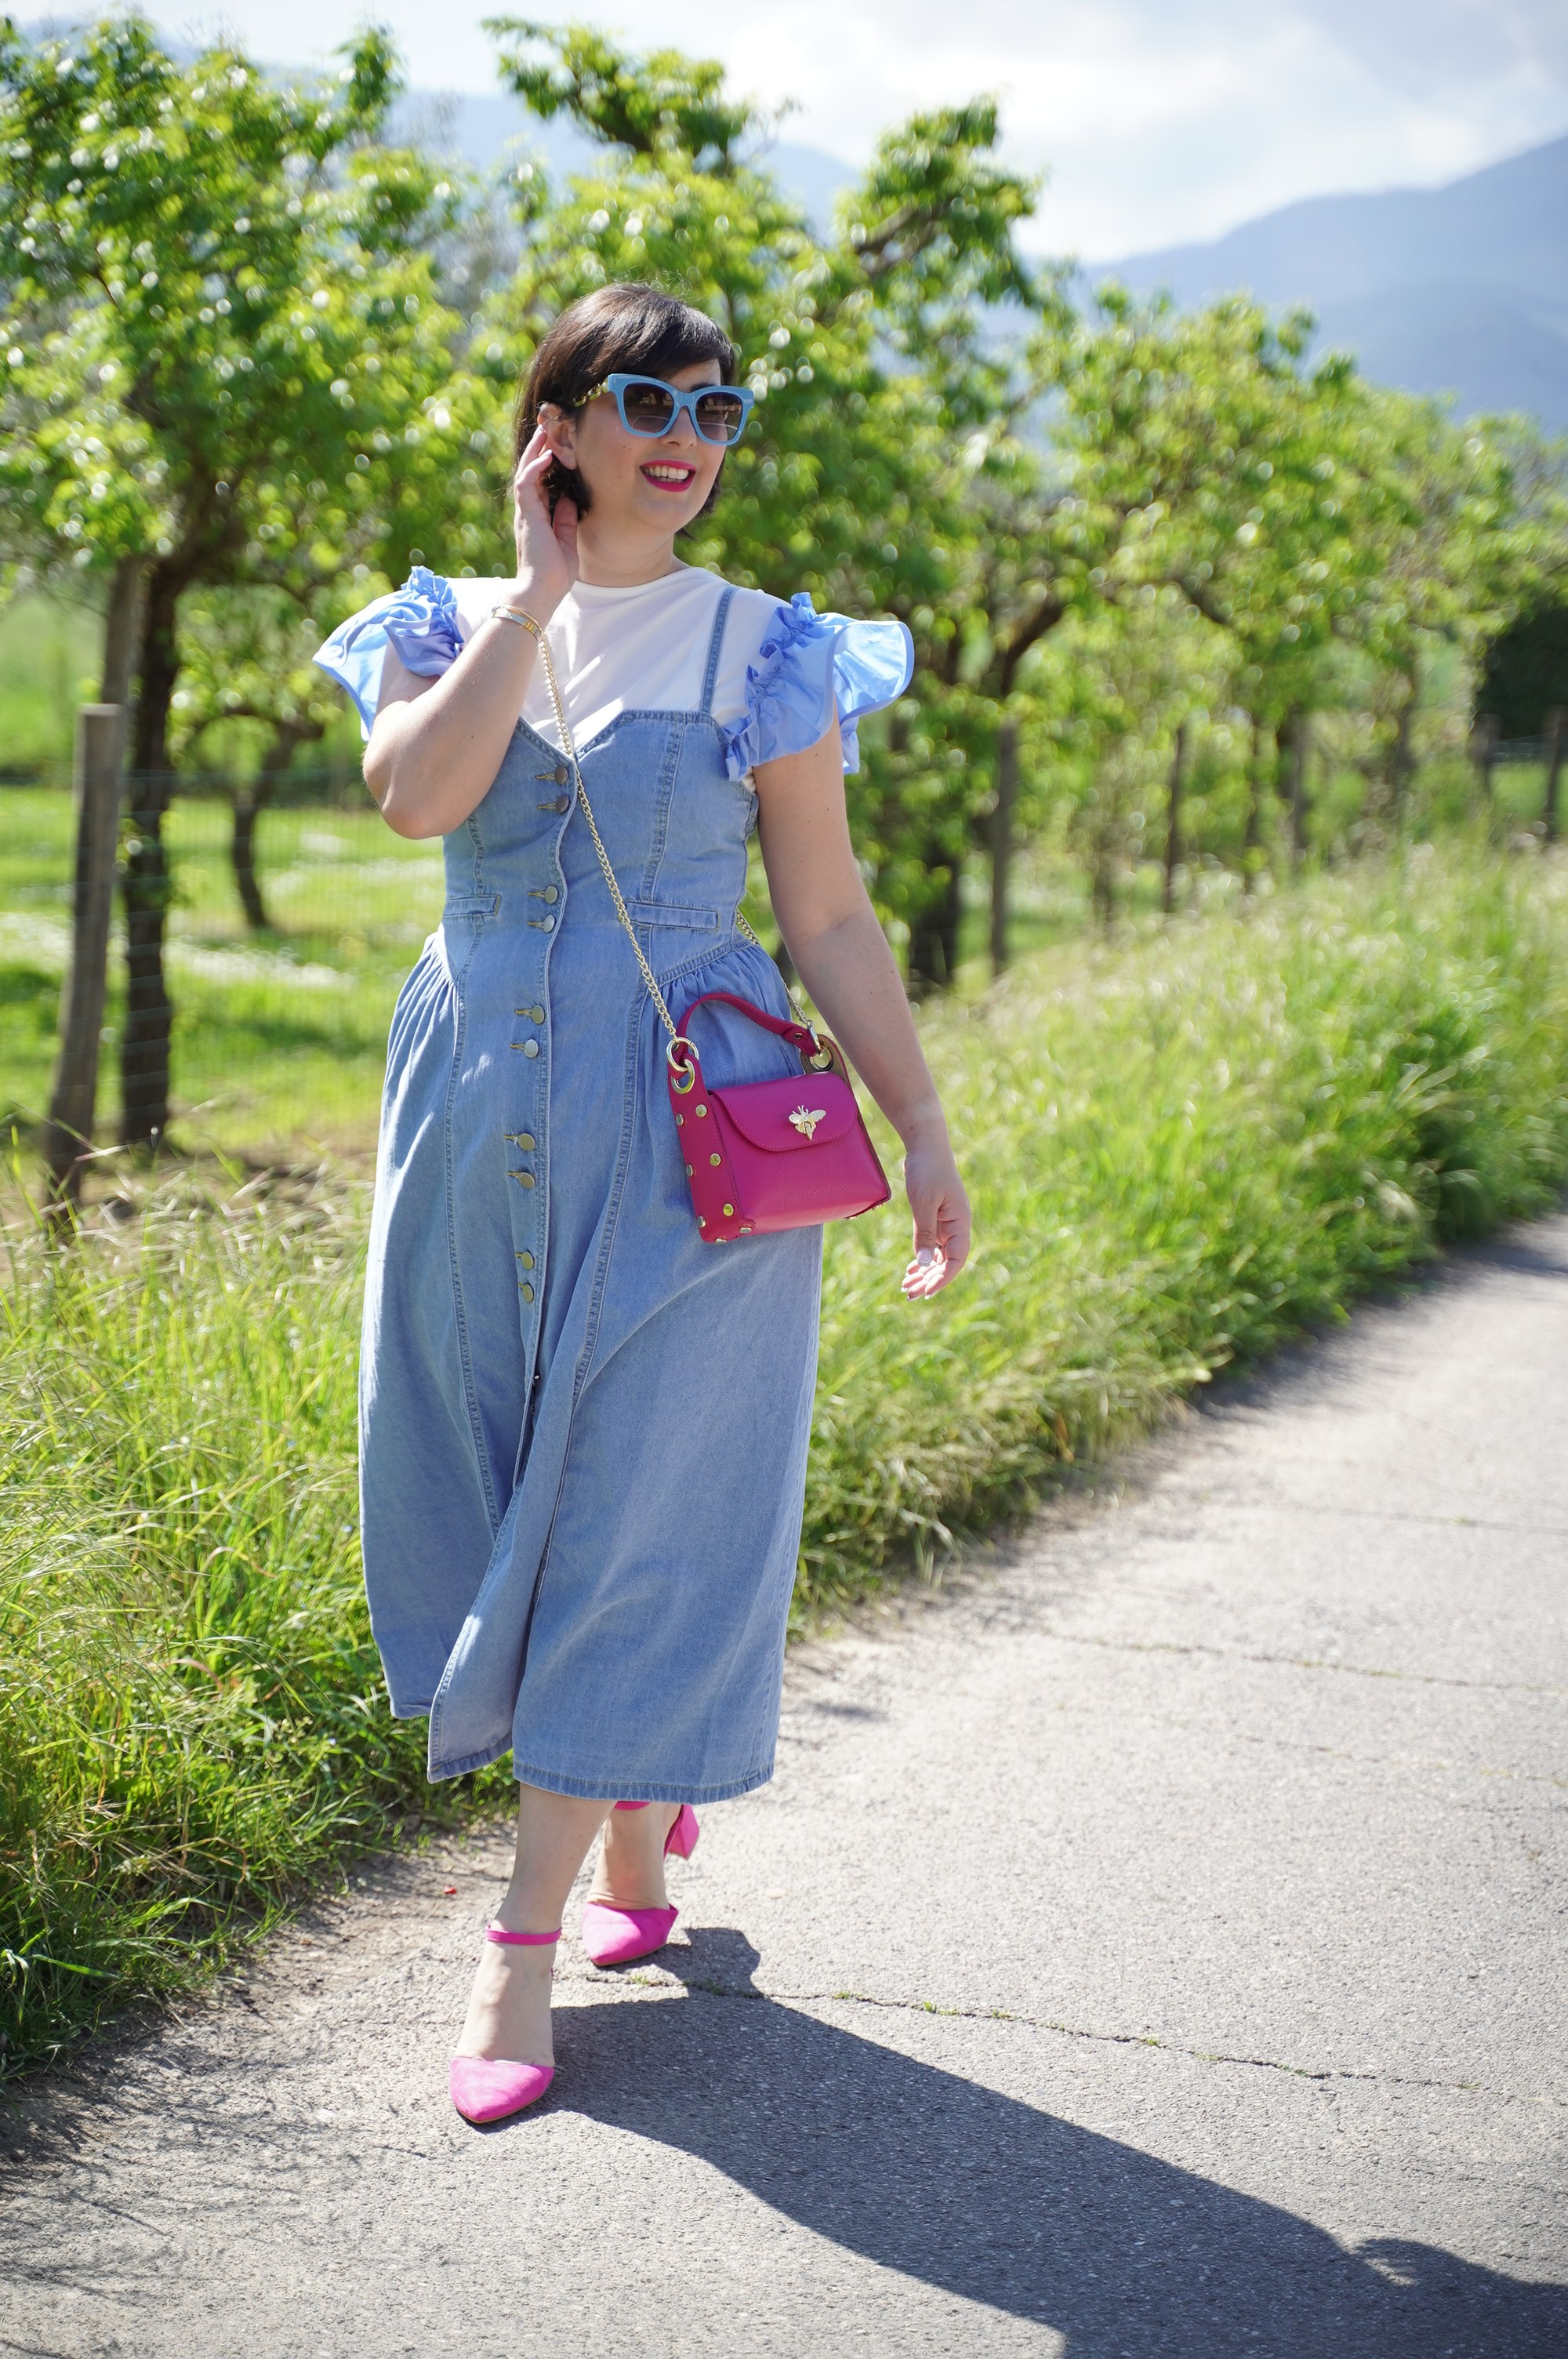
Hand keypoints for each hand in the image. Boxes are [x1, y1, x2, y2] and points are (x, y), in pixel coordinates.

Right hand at [512, 423, 577, 609]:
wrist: (541, 592)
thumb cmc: (554, 574)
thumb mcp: (567, 542)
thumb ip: (566, 520)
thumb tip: (570, 499)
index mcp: (537, 519)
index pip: (539, 485)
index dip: (546, 466)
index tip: (556, 449)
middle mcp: (528, 512)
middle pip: (530, 473)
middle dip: (538, 451)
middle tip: (547, 430)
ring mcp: (525, 513)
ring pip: (525, 473)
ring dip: (534, 451)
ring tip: (544, 433)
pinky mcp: (526, 515)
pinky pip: (526, 483)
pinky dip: (535, 467)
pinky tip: (547, 455)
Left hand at [900, 1129, 970, 1298]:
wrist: (925, 1144)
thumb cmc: (927, 1170)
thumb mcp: (924, 1203)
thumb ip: (925, 1234)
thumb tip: (926, 1264)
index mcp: (960, 1223)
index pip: (956, 1260)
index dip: (942, 1278)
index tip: (926, 1292)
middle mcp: (956, 1226)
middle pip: (946, 1261)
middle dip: (929, 1280)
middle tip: (910, 1294)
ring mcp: (946, 1222)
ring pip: (938, 1255)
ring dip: (924, 1272)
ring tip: (907, 1286)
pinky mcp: (935, 1217)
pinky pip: (931, 1244)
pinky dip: (922, 1257)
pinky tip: (911, 1269)